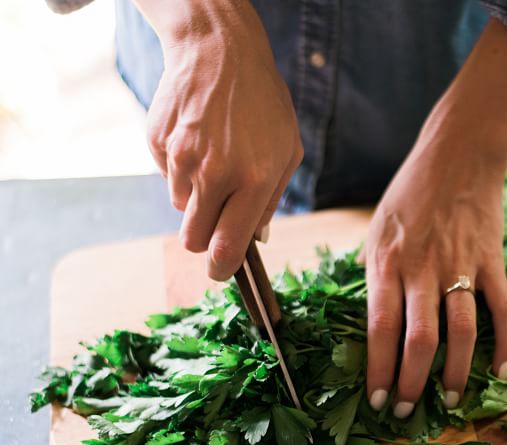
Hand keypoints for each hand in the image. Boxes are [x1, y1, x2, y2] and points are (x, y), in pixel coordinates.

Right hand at [138, 0, 302, 279]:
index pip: (226, 248)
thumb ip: (270, 201)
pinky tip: (198, 141)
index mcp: (253, 180)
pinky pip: (167, 178)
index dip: (221, 269)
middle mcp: (214, 173)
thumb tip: (255, 240)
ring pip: (179, 208)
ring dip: (195, 198)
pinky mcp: (158, 143)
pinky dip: (181, 171)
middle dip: (204, 237)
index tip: (221, 271)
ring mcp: (181, 157)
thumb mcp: (287, 151)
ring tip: (214, 160)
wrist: (219, 50)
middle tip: (217, 217)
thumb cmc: (263, 104)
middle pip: (192, 239)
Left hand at [364, 18, 506, 416]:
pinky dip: (505, 343)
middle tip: (406, 411)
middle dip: (412, 383)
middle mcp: (422, 270)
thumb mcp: (374, 229)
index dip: (378, 369)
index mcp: (387, 264)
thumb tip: (366, 311)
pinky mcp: (492, 262)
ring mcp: (461, 267)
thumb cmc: (409, 194)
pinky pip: (503, 309)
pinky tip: (499, 371)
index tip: (376, 399)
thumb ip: (371, 272)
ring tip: (448, 401)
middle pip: (419, 340)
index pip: (380, 329)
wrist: (458, 156)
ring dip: (455, 372)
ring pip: (462, 332)